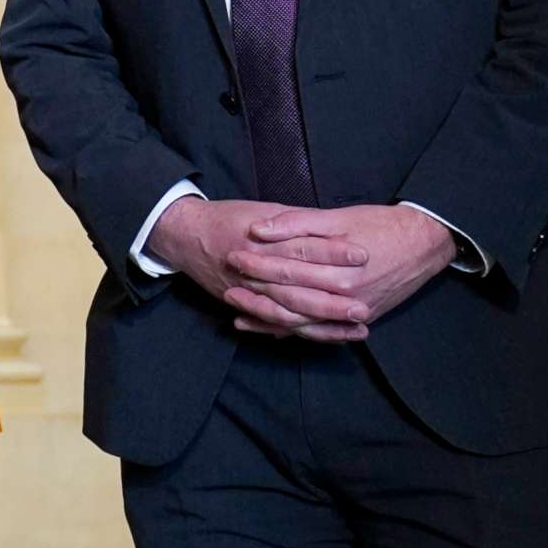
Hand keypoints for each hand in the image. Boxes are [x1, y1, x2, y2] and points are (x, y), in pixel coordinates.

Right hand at [148, 196, 372, 342]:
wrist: (185, 233)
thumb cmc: (227, 217)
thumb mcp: (264, 210)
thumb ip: (296, 222)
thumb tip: (332, 230)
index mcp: (263, 243)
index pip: (303, 248)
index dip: (333, 252)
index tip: (362, 255)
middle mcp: (255, 271)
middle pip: (298, 290)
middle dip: (332, 302)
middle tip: (363, 307)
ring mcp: (248, 292)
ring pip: (289, 314)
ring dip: (323, 324)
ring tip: (355, 327)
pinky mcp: (244, 304)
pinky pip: (275, 323)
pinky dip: (302, 332)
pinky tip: (330, 336)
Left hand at [228, 204, 457, 336]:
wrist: (425, 243)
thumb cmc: (380, 224)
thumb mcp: (338, 217)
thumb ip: (296, 223)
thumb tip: (257, 229)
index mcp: (337, 270)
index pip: (286, 270)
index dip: (256, 263)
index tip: (232, 256)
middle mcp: (344, 297)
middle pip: (290, 299)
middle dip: (256, 293)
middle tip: (229, 285)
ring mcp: (353, 312)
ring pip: (303, 323)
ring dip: (269, 319)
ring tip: (240, 314)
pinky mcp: (359, 319)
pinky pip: (322, 332)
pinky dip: (296, 332)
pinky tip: (273, 331)